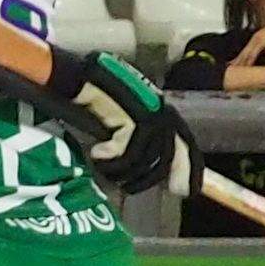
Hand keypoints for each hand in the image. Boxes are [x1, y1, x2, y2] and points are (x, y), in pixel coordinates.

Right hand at [44, 47, 189, 196]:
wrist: (76, 75)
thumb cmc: (94, 94)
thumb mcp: (122, 117)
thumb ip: (138, 135)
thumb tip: (150, 165)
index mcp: (160, 108)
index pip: (184, 142)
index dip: (188, 168)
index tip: (184, 190)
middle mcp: (158, 108)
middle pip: (167, 155)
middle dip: (150, 178)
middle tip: (131, 189)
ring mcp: (146, 111)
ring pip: (143, 158)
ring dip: (121, 170)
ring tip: (105, 169)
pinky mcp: (129, 115)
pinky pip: (125, 151)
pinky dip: (108, 158)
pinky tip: (96, 153)